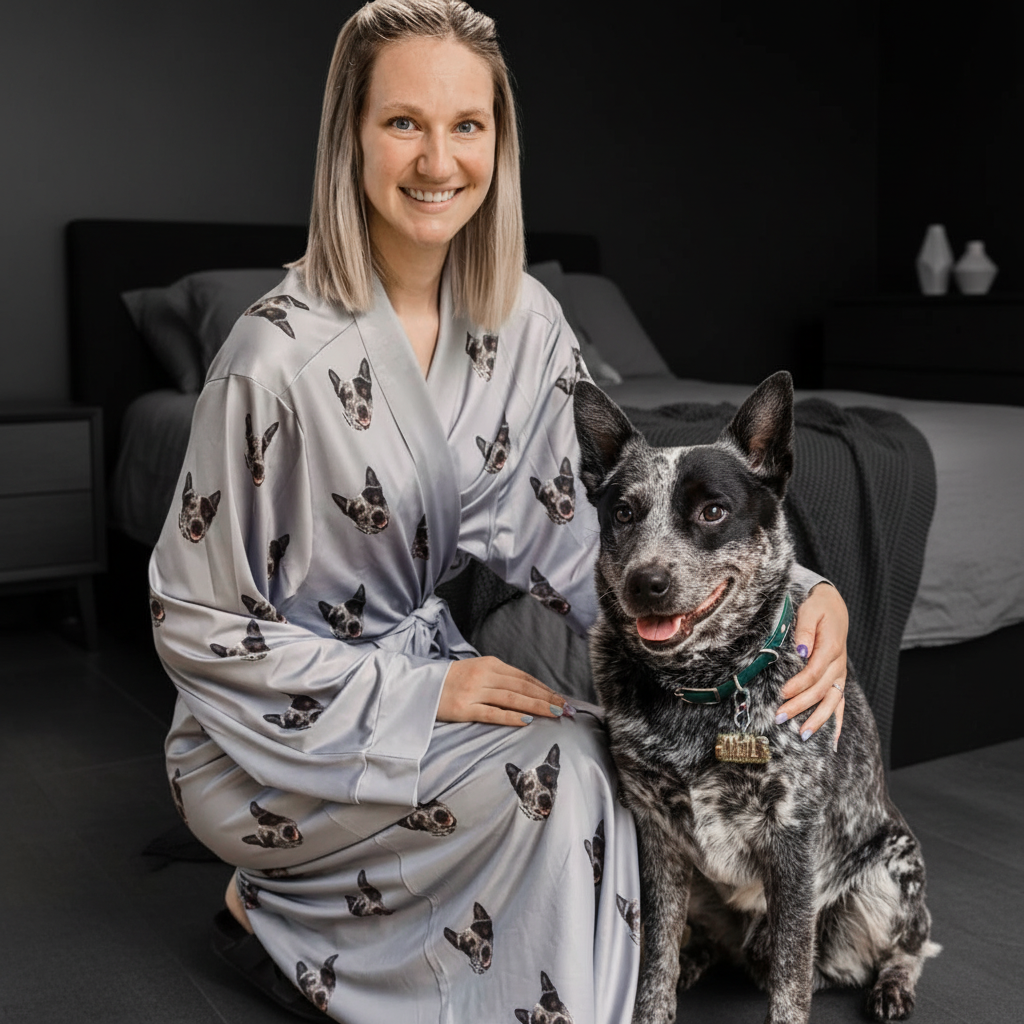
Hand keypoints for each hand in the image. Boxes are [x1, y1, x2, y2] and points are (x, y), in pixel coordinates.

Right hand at [437, 656, 574, 725]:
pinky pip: (491, 713)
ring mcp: (474, 691)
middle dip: (548, 698)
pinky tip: (526, 721)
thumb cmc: (452, 681)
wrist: (419, 686)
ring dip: (536, 706)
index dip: (545, 689)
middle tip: (567, 709)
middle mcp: (484, 675)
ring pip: (512, 699)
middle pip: (523, 687)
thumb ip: (500, 679)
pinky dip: (510, 717)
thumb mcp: (477, 672)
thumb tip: (528, 692)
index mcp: (490, 664)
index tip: (562, 699)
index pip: (525, 677)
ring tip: (554, 714)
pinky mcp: (464, 708)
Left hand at [776, 583, 847, 746]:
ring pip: (833, 701)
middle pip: (820, 690)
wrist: (833, 606)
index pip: (813, 672)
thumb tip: (801, 650)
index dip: (798, 685)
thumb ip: (805, 629)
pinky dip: (837, 721)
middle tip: (780, 717)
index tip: (781, 694)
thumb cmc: (818, 608)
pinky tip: (833, 740)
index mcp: (830, 648)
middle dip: (800, 706)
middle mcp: (838, 664)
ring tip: (803, 735)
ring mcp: (840, 673)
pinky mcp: (839, 677)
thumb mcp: (809, 611)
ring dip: (818, 719)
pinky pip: (841, 702)